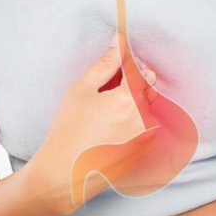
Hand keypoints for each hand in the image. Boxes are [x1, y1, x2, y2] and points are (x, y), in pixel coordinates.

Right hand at [30, 32, 158, 215]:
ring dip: (135, 104)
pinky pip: (148, 127)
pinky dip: (135, 123)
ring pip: (150, 107)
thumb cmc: (69, 131)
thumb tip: (119, 42)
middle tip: (108, 93)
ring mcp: (148, 137)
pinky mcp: (147, 151)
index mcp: (130, 99)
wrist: (66, 174)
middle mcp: (145, 118)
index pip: (139, 68)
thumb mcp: (81, 90)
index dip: (127, 63)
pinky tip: (112, 132)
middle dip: (133, 83)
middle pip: (149, 86)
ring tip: (108, 116)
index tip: (115, 65)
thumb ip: (105, 64)